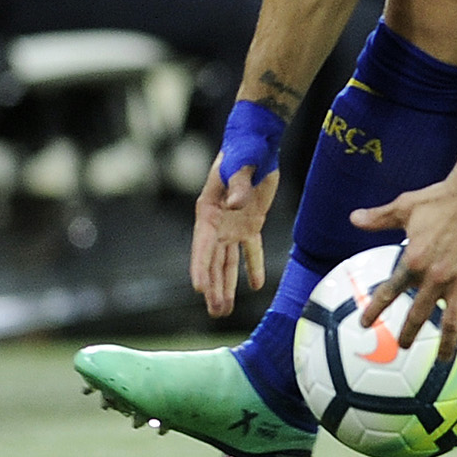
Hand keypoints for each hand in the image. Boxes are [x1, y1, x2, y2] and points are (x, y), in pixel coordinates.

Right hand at [191, 160, 277, 317]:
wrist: (257, 144)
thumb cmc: (244, 151)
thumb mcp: (240, 165)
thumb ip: (238, 185)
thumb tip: (236, 204)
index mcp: (208, 211)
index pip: (202, 246)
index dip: (200, 268)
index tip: (199, 289)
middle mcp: (217, 224)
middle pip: (213, 261)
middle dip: (213, 287)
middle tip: (215, 312)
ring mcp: (233, 226)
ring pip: (228, 262)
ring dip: (227, 285)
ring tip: (224, 310)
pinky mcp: (251, 224)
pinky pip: (251, 250)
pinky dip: (253, 266)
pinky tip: (255, 285)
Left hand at [351, 169, 456, 350]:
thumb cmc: (443, 197)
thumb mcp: (406, 206)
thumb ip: (379, 217)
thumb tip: (353, 218)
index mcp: (413, 260)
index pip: (388, 292)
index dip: (374, 310)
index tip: (363, 325)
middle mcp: (435, 276)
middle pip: (418, 314)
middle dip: (409, 334)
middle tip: (404, 346)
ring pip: (451, 323)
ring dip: (445, 345)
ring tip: (442, 360)